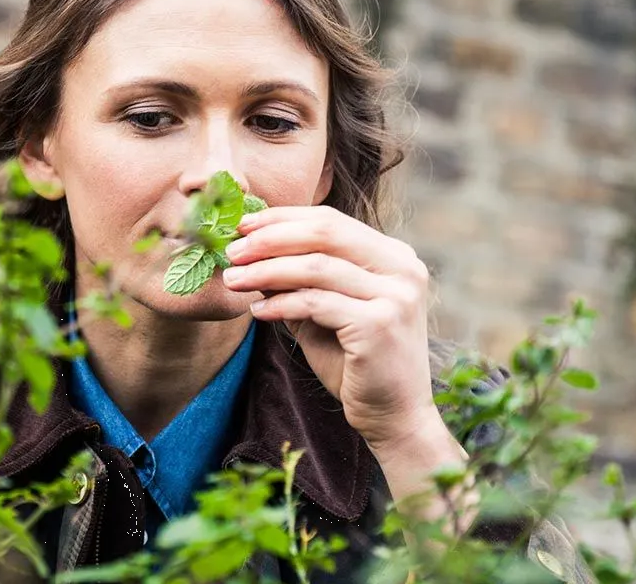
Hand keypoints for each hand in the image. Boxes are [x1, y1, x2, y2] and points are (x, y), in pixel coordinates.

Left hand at [222, 205, 438, 448]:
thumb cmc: (355, 363)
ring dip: (266, 271)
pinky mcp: (380, 324)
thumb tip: (248, 250)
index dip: (282, 219)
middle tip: (232, 251)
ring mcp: (396, 295)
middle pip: (325, 234)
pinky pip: (316, 303)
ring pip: (315, 267)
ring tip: (233, 279)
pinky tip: (257, 311)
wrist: (393, 416)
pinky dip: (280, 304)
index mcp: (394, 256)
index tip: (243, 226)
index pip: (331, 221)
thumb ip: (295, 281)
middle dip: (271, 239)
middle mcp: (403, 269)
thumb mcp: (322, 312)